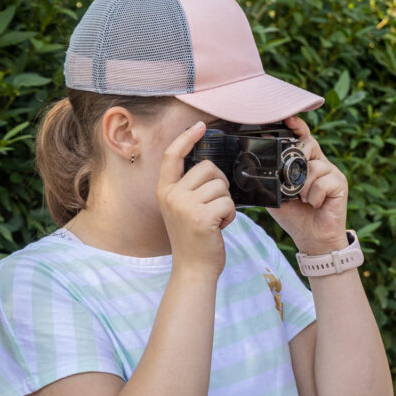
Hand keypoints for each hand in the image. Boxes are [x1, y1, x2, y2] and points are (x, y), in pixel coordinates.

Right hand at [156, 121, 235, 275]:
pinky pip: (228, 203)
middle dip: (220, 184)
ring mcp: (184, 205)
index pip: (172, 156)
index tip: (200, 126)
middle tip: (215, 206)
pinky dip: (230, 216)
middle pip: (208, 168)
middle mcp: (171, 195)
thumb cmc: (195, 238)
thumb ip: (190, 188)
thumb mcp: (183, 208)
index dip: (186, 138)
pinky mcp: (201, 217)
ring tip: (215, 220)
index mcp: (164, 190)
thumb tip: (209, 167)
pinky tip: (220, 227)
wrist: (193, 268)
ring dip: (226, 203)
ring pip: (221, 186)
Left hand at [268, 116, 349, 254]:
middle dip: (296, 159)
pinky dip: (314, 196)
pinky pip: (322, 182)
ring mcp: (332, 172)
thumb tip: (250, 168)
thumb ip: (268, 179)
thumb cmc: (295, 216)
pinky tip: (315, 204)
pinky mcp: (341, 184)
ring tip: (304, 199)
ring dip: (303, 186)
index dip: (297, 126)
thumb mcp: (275, 195)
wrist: (312, 238)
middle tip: (292, 180)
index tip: (288, 119)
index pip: (303, 137)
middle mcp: (320, 163)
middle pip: (308, 145)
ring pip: (313, 166)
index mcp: (305, 163)